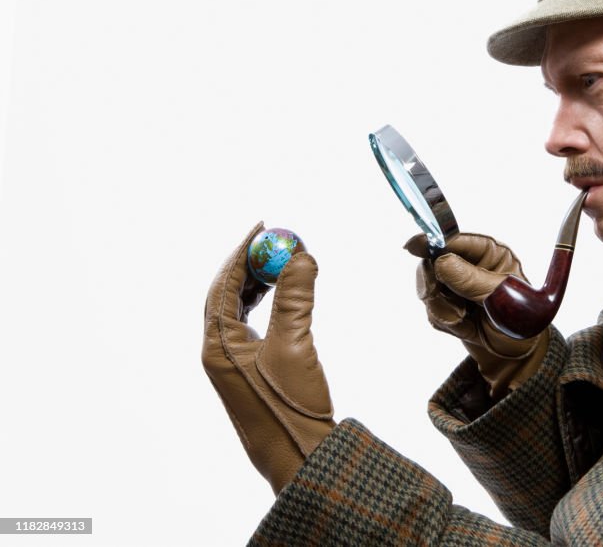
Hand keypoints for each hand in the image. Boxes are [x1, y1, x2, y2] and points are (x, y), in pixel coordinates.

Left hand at [202, 222, 334, 493]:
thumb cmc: (289, 407)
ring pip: (241, 310)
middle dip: (252, 265)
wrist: (297, 457)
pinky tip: (286, 297)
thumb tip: (302, 255)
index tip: (263, 228)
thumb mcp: (294, 345)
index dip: (243, 252)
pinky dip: (269, 305)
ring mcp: (234, 363)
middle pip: (228, 295)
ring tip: (285, 263)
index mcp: (218, 345)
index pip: (223, 285)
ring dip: (261, 284)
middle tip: (276, 242)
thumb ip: (296, 298)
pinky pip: (254, 326)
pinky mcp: (252, 372)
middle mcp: (219, 352)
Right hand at [405, 233, 548, 398]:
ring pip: (428, 289)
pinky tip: (466, 328)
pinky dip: (446, 323)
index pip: (456, 240)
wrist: (516, 354)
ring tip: (466, 320)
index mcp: (490, 254)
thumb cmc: (521, 322)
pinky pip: (431, 311)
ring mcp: (456, 285)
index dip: (433, 240)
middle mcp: (470, 265)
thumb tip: (442, 262)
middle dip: (436, 286)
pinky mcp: (447, 305)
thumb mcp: (501, 299)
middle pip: (433, 262)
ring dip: (444, 310)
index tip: (414, 247)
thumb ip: (472, 281)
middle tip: (447, 304)